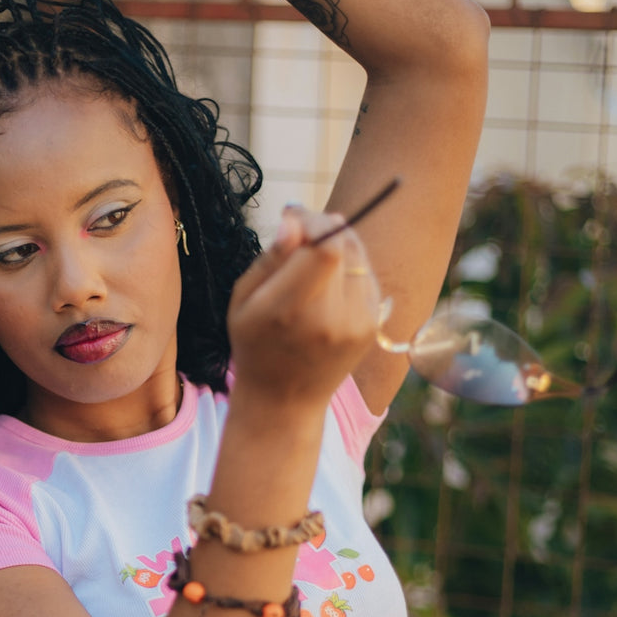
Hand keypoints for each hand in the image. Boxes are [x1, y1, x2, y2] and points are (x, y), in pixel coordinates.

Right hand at [226, 207, 380, 411]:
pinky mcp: (372, 326)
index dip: (311, 221)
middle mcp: (331, 319)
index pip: (323, 247)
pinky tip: (327, 278)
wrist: (284, 401)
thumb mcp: (244, 301)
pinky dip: (348, 265)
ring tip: (312, 252)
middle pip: (343, 245)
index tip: (292, 215)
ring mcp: (357, 324)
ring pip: (358, 256)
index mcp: (291, 311)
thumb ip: (270, 258)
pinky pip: (366, 275)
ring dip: (337, 241)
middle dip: (323, 225)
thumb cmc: (255, 345)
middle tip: (301, 227)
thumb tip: (295, 220)